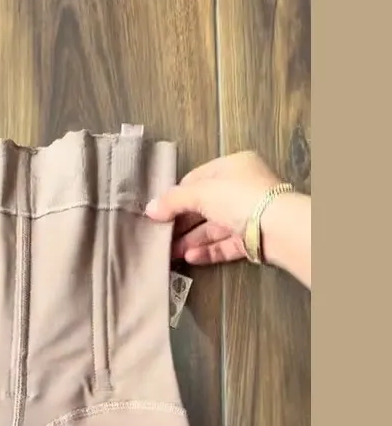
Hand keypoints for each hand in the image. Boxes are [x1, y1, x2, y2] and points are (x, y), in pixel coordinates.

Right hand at [145, 151, 282, 265]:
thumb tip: (149, 209)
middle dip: (182, 223)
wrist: (275, 226)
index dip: (176, 195)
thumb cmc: (237, 197)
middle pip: (204, 207)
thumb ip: (173, 201)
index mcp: (232, 167)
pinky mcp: (251, 239)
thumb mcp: (200, 193)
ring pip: (213, 228)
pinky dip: (207, 251)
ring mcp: (246, 215)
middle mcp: (240, 189)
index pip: (197, 179)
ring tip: (170, 253)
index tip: (159, 211)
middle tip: (161, 236)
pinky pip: (224, 244)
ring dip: (191, 240)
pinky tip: (189, 258)